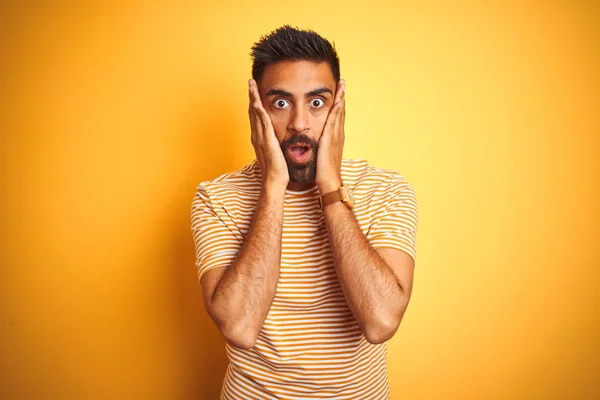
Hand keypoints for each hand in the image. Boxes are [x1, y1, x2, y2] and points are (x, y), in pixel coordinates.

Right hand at [248, 79, 288, 188]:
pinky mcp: (267, 141)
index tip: (255, 91)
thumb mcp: (276, 151)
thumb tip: (278, 138)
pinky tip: (258, 102)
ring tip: (252, 86)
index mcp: (260, 138)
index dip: (254, 102)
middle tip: (250, 82)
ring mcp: (260, 138)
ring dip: (253, 99)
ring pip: (255, 114)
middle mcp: (257, 136)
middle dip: (251, 96)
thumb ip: (275, 143)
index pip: (256, 116)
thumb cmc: (277, 169)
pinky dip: (259, 112)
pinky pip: (262, 124)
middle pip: (252, 111)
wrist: (275, 180)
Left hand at [315, 78, 344, 193]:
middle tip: (343, 83)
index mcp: (335, 137)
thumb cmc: (324, 171)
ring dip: (341, 98)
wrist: (329, 181)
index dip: (338, 103)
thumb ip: (320, 146)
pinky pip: (334, 120)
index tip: (339, 92)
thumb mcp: (322, 154)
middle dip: (342, 96)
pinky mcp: (330, 138)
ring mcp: (335, 135)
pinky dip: (337, 110)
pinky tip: (338, 100)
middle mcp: (337, 134)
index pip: (337, 116)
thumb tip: (316, 142)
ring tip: (342, 86)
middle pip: (340, 111)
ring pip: (339, 113)